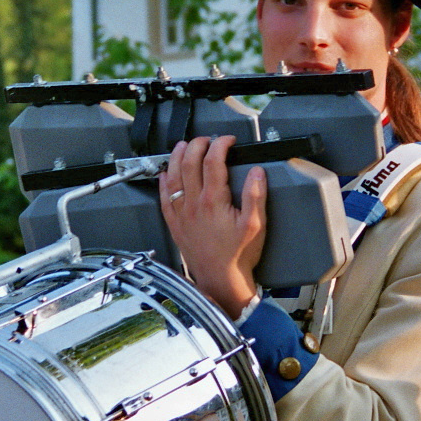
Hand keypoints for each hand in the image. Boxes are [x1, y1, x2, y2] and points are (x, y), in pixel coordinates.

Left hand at [160, 136, 265, 318]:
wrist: (220, 280)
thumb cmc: (238, 256)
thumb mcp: (256, 225)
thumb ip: (255, 195)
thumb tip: (256, 171)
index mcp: (214, 201)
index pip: (213, 161)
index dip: (220, 145)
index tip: (228, 140)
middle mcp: (194, 204)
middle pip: (189, 163)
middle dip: (196, 145)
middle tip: (206, 140)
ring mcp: (181, 214)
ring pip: (173, 177)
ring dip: (176, 157)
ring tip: (182, 146)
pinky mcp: (175, 224)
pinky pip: (164, 198)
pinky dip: (163, 182)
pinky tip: (165, 174)